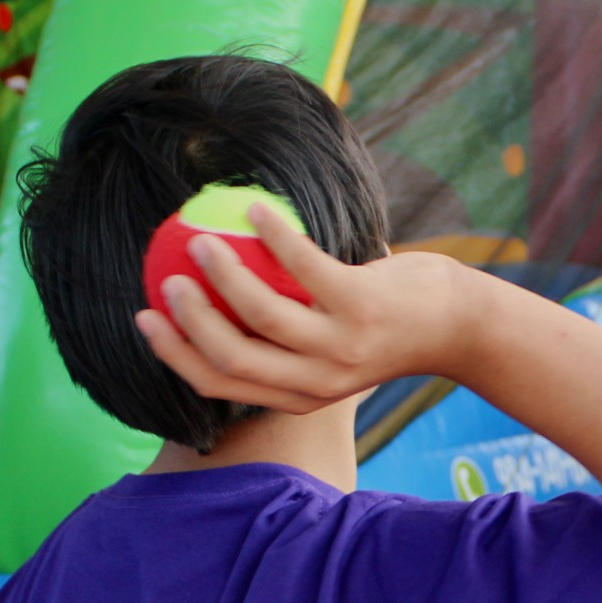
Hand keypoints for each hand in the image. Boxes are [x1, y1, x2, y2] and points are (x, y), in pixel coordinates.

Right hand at [134, 204, 481, 414]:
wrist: (456, 324)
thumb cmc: (381, 327)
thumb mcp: (329, 348)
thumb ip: (281, 338)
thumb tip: (213, 298)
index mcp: (299, 394)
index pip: (219, 383)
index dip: (174, 354)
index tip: (145, 317)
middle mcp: (316, 380)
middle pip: (230, 356)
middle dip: (187, 318)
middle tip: (166, 277)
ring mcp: (339, 345)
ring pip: (259, 313)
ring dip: (222, 273)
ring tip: (201, 236)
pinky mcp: (360, 305)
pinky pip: (302, 265)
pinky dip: (273, 234)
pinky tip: (255, 209)